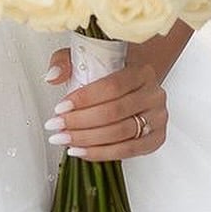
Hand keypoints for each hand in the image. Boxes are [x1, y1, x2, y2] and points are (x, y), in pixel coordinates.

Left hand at [43, 48, 166, 158]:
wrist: (136, 87)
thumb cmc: (111, 74)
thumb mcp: (87, 58)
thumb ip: (66, 61)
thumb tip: (53, 77)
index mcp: (141, 72)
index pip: (111, 86)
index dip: (84, 99)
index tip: (60, 108)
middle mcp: (153, 95)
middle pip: (114, 112)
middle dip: (80, 122)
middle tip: (56, 126)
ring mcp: (157, 119)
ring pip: (120, 134)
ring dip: (87, 139)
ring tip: (64, 139)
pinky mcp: (156, 139)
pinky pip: (128, 151)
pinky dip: (101, 153)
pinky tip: (81, 151)